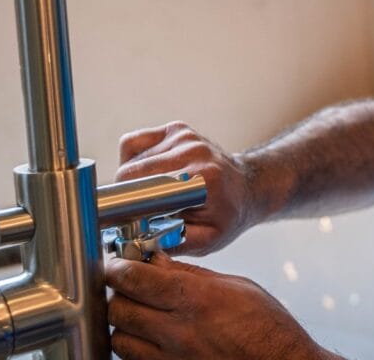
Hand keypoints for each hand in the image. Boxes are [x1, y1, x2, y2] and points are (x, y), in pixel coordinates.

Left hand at [106, 253, 337, 359]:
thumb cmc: (267, 328)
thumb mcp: (235, 287)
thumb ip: (190, 275)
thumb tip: (156, 260)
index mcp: (196, 300)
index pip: (135, 280)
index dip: (119, 268)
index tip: (118, 263)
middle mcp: (179, 332)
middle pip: (119, 310)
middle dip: (118, 293)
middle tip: (129, 286)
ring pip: (119, 340)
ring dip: (123, 324)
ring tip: (139, 313)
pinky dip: (135, 347)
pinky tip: (149, 337)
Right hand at [116, 121, 258, 255]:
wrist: (247, 188)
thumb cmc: (227, 216)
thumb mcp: (207, 240)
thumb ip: (173, 242)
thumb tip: (136, 243)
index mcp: (203, 177)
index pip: (143, 188)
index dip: (127, 206)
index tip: (126, 221)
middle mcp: (193, 150)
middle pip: (129, 171)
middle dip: (126, 194)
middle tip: (138, 210)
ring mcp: (184, 136)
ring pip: (129, 158)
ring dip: (130, 179)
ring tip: (150, 192)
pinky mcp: (176, 129)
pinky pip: (134, 142)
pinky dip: (132, 160)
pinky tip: (149, 174)